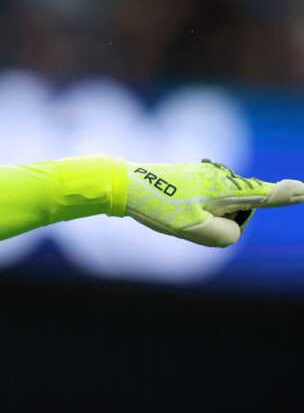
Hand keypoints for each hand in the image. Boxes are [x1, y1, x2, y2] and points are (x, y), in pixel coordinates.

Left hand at [124, 159, 303, 246]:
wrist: (126, 186)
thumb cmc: (158, 206)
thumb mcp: (192, 229)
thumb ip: (224, 235)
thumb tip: (234, 230)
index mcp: (226, 189)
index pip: (266, 195)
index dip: (288, 195)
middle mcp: (223, 179)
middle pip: (242, 211)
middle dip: (224, 221)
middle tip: (189, 217)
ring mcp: (210, 177)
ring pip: (224, 209)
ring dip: (207, 216)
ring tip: (178, 210)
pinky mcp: (198, 178)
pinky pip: (209, 204)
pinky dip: (199, 212)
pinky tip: (177, 207)